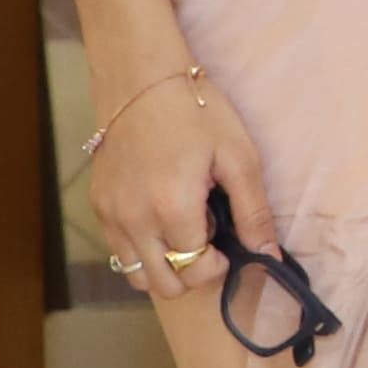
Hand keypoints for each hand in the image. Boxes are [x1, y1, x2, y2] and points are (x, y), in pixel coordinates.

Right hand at [88, 50, 278, 323]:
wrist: (141, 82)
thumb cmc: (197, 115)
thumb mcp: (238, 158)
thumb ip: (253, 213)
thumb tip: (269, 255)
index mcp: (170, 208)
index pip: (194, 270)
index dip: (218, 265)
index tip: (228, 244)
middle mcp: (133, 219)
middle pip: (163, 284)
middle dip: (192, 273)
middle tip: (209, 240)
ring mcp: (110, 214)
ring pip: (135, 274)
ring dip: (165, 266)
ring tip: (185, 230)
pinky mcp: (98, 205)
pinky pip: (119, 250)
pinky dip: (143, 249)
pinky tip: (162, 218)